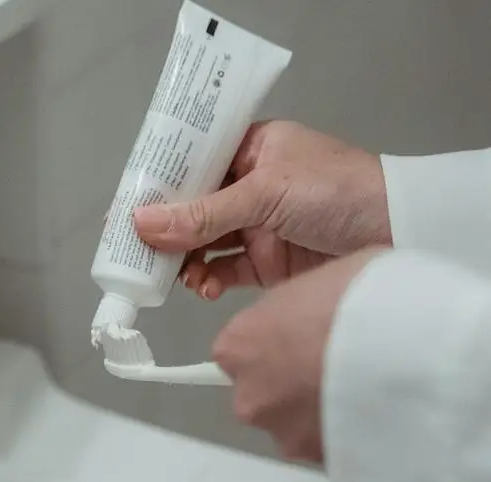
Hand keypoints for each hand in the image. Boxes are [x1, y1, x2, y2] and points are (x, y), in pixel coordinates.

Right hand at [132, 121, 389, 299]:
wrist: (402, 232)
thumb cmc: (339, 190)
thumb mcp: (265, 193)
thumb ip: (203, 214)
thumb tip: (142, 223)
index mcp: (250, 150)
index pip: (191, 163)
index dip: (156, 184)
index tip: (123, 206)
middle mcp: (249, 186)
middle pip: (191, 207)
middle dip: (163, 230)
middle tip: (134, 250)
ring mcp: (257, 225)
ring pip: (203, 243)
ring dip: (184, 259)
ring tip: (174, 273)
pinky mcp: (267, 263)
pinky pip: (224, 271)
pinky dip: (208, 281)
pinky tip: (202, 287)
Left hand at [211, 247, 387, 462]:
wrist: (408, 346)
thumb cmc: (362, 300)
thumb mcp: (320, 278)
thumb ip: (297, 306)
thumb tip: (309, 312)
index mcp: (238, 344)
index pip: (238, 349)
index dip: (273, 343)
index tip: (300, 339)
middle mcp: (249, 395)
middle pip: (262, 392)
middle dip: (292, 383)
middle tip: (336, 363)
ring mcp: (284, 433)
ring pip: (294, 423)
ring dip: (319, 410)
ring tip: (364, 386)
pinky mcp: (321, 460)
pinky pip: (328, 444)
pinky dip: (346, 431)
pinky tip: (377, 409)